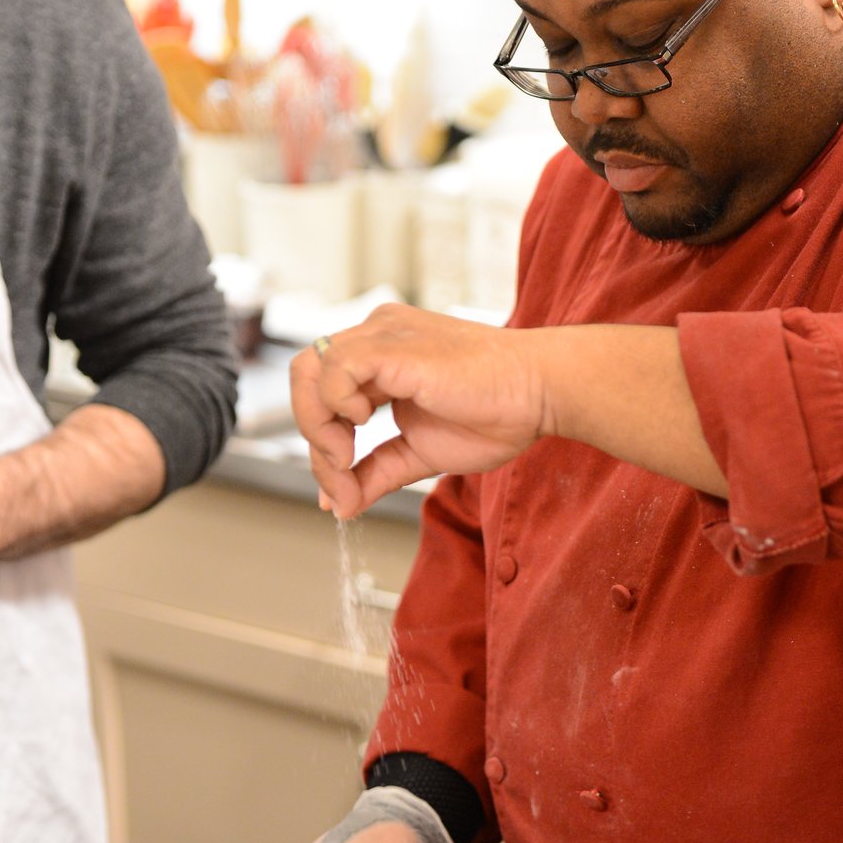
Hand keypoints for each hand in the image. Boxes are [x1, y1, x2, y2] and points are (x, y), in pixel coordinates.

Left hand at [290, 303, 549, 517]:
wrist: (538, 395)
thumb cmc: (495, 415)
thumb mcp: (418, 454)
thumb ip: (375, 474)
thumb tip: (339, 505)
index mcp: (381, 357)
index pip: (321, 392)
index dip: (321, 443)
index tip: (343, 486)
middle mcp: (375, 338)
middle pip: (303, 377)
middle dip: (311, 434)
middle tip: (342, 472)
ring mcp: (382, 336)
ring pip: (308, 369)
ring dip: (316, 425)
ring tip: (347, 457)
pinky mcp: (393, 346)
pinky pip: (334, 366)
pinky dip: (334, 403)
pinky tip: (364, 423)